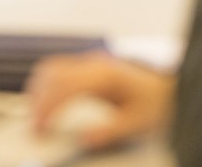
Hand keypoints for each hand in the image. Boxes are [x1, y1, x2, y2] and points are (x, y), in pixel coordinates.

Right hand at [26, 52, 173, 150]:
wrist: (167, 89)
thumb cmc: (154, 103)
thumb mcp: (136, 123)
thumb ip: (109, 132)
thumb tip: (84, 139)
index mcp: (105, 75)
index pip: (66, 85)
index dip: (48, 106)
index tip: (39, 127)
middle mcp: (94, 64)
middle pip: (53, 73)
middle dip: (38, 100)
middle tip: (34, 128)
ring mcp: (89, 62)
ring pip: (51, 68)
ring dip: (38, 90)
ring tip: (35, 117)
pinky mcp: (87, 66)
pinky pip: (57, 69)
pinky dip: (45, 85)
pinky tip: (44, 103)